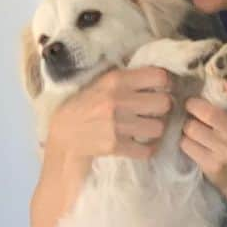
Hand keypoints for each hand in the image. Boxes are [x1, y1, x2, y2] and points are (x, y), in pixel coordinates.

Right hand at [47, 67, 172, 160]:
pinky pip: (147, 150)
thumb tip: (157, 77)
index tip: (161, 89)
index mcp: (115, 80)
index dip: (164, 84)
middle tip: (153, 112)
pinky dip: (147, 149)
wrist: (63, 137)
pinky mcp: (116, 146)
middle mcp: (118, 100)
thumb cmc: (81, 108)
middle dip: (161, 109)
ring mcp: (117, 125)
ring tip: (146, 129)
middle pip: (163, 103)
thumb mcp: (99, 84)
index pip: (158, 76)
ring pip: (158, 127)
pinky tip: (141, 145)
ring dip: (154, 130)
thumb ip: (123, 80)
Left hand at [180, 80, 226, 198]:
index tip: (225, 84)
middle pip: (208, 113)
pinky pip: (187, 145)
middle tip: (189, 105)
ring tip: (190, 126)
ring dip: (186, 125)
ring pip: (192, 129)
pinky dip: (184, 140)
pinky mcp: (212, 166)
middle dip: (192, 106)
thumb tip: (222, 81)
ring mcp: (226, 152)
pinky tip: (190, 141)